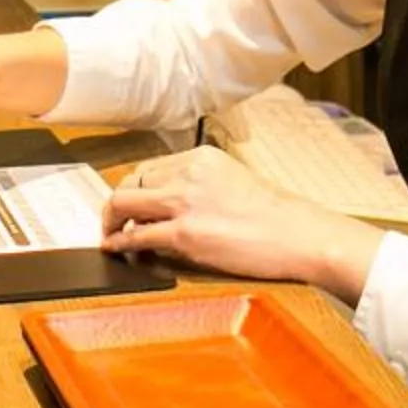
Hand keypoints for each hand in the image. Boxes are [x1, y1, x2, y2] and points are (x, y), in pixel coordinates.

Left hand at [100, 145, 383, 300]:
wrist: (298, 235)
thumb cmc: (275, 217)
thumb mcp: (233, 182)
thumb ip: (200, 186)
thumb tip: (172, 206)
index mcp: (201, 159)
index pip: (151, 167)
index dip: (136, 187)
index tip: (131, 201)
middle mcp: (188, 174)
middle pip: (132, 181)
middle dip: (117, 203)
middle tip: (114, 220)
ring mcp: (184, 202)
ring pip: (124, 203)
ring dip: (110, 221)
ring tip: (109, 235)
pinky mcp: (185, 233)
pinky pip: (137, 236)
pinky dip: (120, 243)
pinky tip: (116, 248)